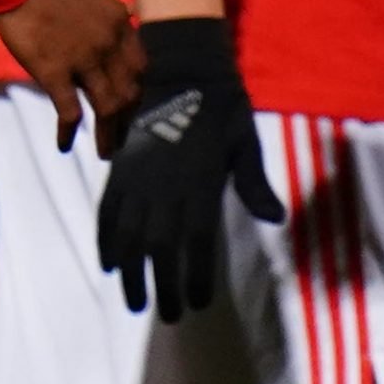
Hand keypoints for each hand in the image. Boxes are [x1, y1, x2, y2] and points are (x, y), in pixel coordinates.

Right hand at [0, 0, 146, 156]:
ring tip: (106, 152)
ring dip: (109, 135)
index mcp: (120, 22)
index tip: (130, 105)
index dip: (136, 90)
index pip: (139, 66)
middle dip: (128, 119)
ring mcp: (84, 59)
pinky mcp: (55, 71)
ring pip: (109, 107)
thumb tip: (129, 13)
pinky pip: (69, 111)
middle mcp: (109, 43)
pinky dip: (69, 133)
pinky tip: (64, 145)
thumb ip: (112, 8)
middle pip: (130, 91)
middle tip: (121, 137)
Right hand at [96, 18, 284, 320]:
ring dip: (132, 273)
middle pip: (161, 248)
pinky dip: (107, 239)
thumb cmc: (222, 107)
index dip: (197, 276)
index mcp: (201, 183)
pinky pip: (109, 210)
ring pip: (131, 236)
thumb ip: (254, 182)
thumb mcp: (244, 141)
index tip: (199, 303)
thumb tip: (276, 218)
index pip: (198, 242)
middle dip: (164, 286)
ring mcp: (140, 178)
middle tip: (170, 315)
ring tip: (136, 303)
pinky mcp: (122, 168)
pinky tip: (109, 264)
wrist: (182, 67)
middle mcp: (167, 186)